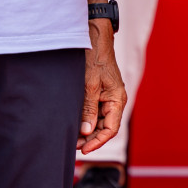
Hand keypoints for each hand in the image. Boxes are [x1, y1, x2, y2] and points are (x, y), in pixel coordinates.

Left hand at [78, 20, 126, 152]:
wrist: (94, 37)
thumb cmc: (95, 57)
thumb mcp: (90, 84)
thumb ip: (88, 109)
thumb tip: (87, 132)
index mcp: (117, 99)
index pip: (111, 129)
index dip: (97, 142)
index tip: (83, 150)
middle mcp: (114, 101)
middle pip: (104, 127)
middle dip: (90, 138)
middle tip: (72, 145)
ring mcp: (106, 97)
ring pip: (98, 121)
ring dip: (86, 130)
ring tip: (70, 137)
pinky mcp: (98, 93)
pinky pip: (93, 111)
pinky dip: (84, 119)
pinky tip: (73, 123)